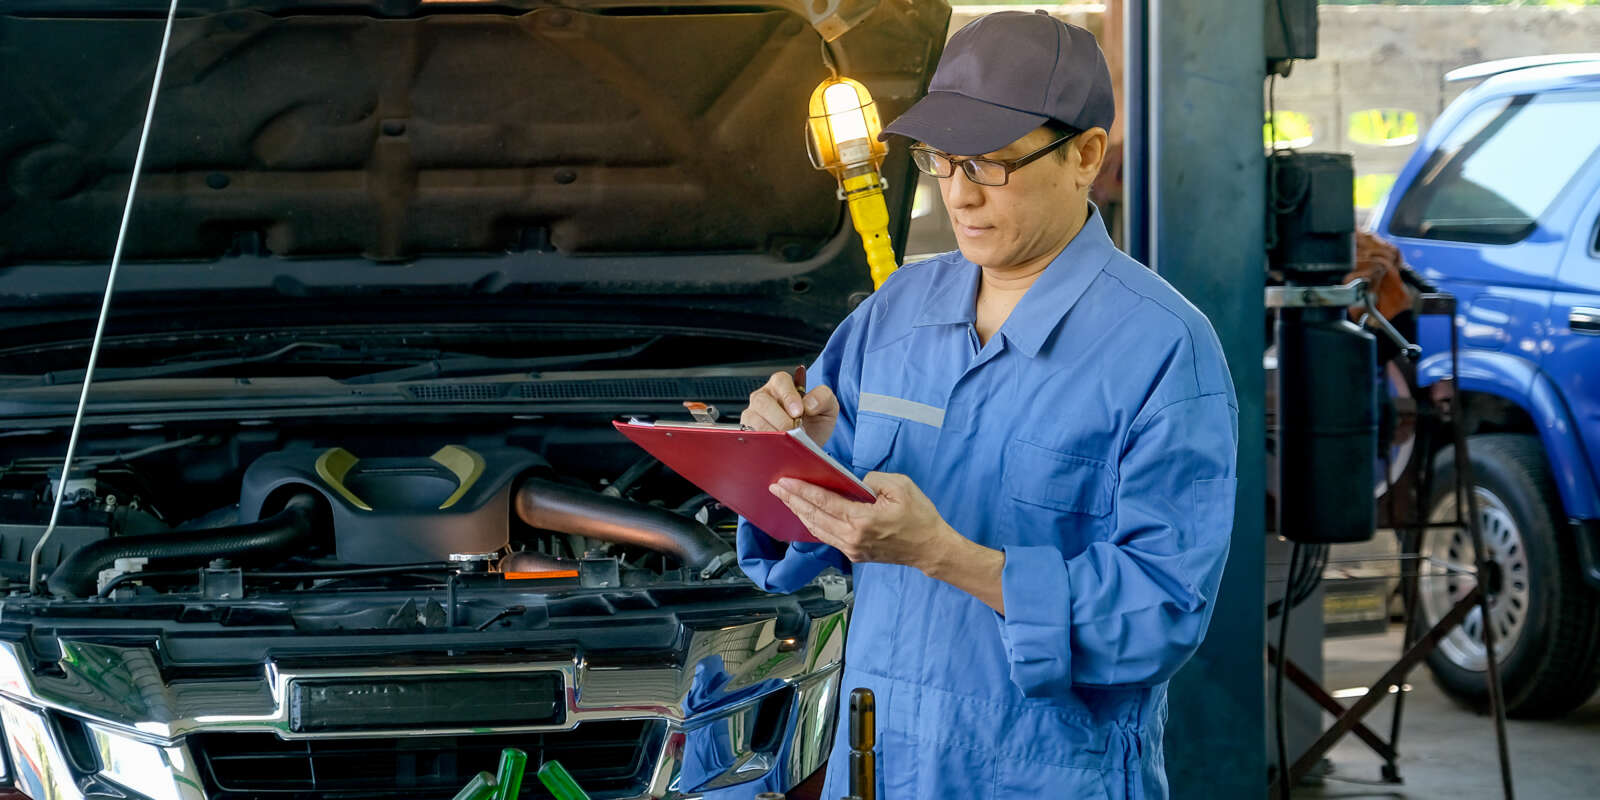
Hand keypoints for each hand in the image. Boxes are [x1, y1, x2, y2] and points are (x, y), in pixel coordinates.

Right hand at [742, 370, 838, 445]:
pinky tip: (776, 447)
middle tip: (794, 429)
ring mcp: (753, 414)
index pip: (780, 381)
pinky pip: (750, 436)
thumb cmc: (814, 424)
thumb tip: (808, 403)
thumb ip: (823, 398)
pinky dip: (764, 443)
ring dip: (772, 431)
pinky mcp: (748, 432)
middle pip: (763, 401)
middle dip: (780, 418)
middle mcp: (764, 397)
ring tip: (787, 440)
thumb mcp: (828, 408)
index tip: (798, 412)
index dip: (788, 396)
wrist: (808, 447)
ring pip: (753, 419)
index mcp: (782, 385)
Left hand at [768, 472, 956, 569]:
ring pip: (817, 529)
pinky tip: (805, 513)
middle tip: (776, 487)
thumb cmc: (920, 516)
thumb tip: (852, 481)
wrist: (930, 548)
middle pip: (814, 517)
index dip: (802, 491)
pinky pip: (827, 536)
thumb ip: (872, 480)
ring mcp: (852, 549)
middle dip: (793, 500)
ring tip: (785, 498)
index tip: (785, 482)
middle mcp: (852, 538)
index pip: (824, 502)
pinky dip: (813, 524)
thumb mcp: (900, 487)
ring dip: (799, 512)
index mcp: (862, 520)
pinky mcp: (854, 554)